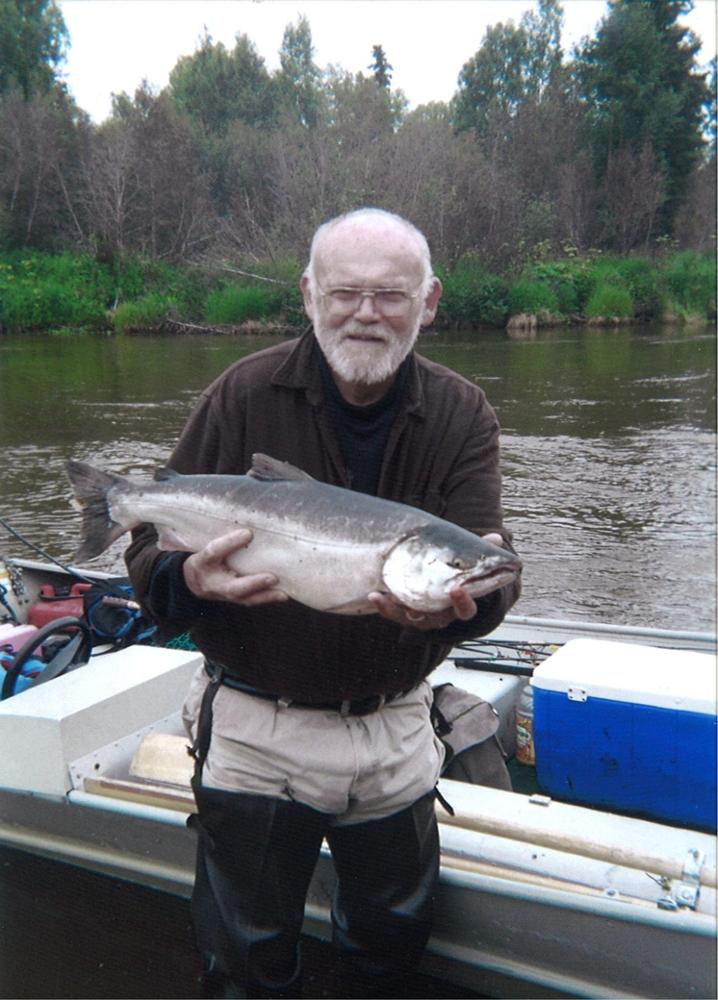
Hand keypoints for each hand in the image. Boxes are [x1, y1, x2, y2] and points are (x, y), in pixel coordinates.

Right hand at [182, 528, 287, 606]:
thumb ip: (226, 541)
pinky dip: (266, 598)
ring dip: (265, 597)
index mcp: (203, 564)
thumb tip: (249, 533)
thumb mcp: (209, 546)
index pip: (214, 552)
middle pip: (233, 587)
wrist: (193, 581)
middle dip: (254, 583)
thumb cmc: (205, 560)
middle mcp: (213, 584)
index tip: (248, 533)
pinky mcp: (235, 599)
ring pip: (245, 599)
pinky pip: (251, 600)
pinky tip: (282, 595)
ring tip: (283, 594)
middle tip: (272, 578)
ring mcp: (225, 595)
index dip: (230, 543)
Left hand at [368, 532, 504, 630]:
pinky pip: (394, 613)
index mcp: (460, 605)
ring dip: (394, 610)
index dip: (463, 602)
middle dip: (421, 613)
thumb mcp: (468, 561)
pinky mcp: (405, 612)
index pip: (466, 610)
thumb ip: (480, 551)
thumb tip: (496, 539)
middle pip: (434, 620)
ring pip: (409, 619)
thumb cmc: (458, 571)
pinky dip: (383, 605)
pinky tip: (374, 594)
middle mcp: (442, 615)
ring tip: (380, 596)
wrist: (444, 582)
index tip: (457, 588)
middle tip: (411, 604)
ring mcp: (422, 616)